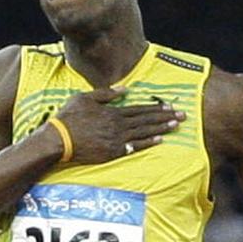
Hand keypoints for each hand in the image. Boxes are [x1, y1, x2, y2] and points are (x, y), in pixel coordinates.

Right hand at [55, 86, 184, 163]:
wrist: (59, 140)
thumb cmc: (68, 118)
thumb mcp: (85, 98)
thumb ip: (106, 94)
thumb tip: (124, 89)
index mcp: (113, 111)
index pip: (140, 109)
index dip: (156, 108)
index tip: (170, 106)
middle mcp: (118, 125)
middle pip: (146, 120)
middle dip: (166, 117)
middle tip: (183, 116)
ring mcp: (117, 139)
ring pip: (144, 132)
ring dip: (162, 129)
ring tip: (176, 126)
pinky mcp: (113, 152)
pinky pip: (135, 147)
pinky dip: (148, 143)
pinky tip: (160, 140)